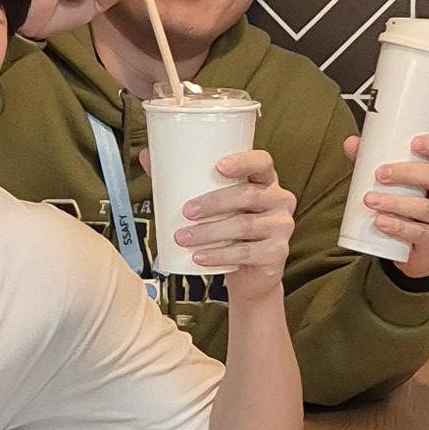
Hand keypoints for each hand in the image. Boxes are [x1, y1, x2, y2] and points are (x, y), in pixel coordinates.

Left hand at [172, 140, 297, 296]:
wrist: (249, 275)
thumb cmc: (229, 229)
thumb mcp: (213, 203)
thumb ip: (183, 180)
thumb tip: (147, 154)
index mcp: (265, 180)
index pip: (262, 162)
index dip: (243, 161)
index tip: (218, 166)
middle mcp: (280, 199)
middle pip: (248, 195)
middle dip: (214, 202)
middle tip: (186, 211)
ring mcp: (282, 227)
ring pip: (244, 226)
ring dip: (209, 232)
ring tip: (183, 238)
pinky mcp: (278, 253)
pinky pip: (246, 253)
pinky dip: (219, 255)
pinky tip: (200, 258)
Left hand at [345, 125, 428, 278]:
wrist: (412, 247)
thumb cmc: (407, 204)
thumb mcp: (395, 181)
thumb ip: (372, 160)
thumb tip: (351, 143)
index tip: (413, 143)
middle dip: (406, 173)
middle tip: (379, 174)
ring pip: (424, 207)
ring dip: (395, 202)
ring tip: (370, 200)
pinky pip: (418, 233)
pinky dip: (397, 227)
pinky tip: (381, 222)